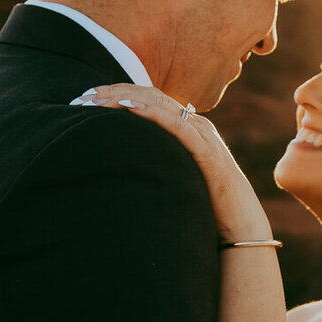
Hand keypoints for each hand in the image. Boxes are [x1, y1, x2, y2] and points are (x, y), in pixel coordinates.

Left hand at [71, 84, 272, 243]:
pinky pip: (176, 123)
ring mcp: (202, 135)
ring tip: (93, 101)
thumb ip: (157, 166)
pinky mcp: (206, 151)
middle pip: (149, 95)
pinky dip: (150, 112)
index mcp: (188, 129)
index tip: (84, 99)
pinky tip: (127, 108)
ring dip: (122, 98)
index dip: (115, 94)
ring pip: (158, 103)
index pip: (147, 100)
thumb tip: (124, 170)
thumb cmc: (208, 209)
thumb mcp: (176, 180)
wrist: (242, 228)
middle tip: (79, 98)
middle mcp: (195, 125)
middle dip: (111, 93)